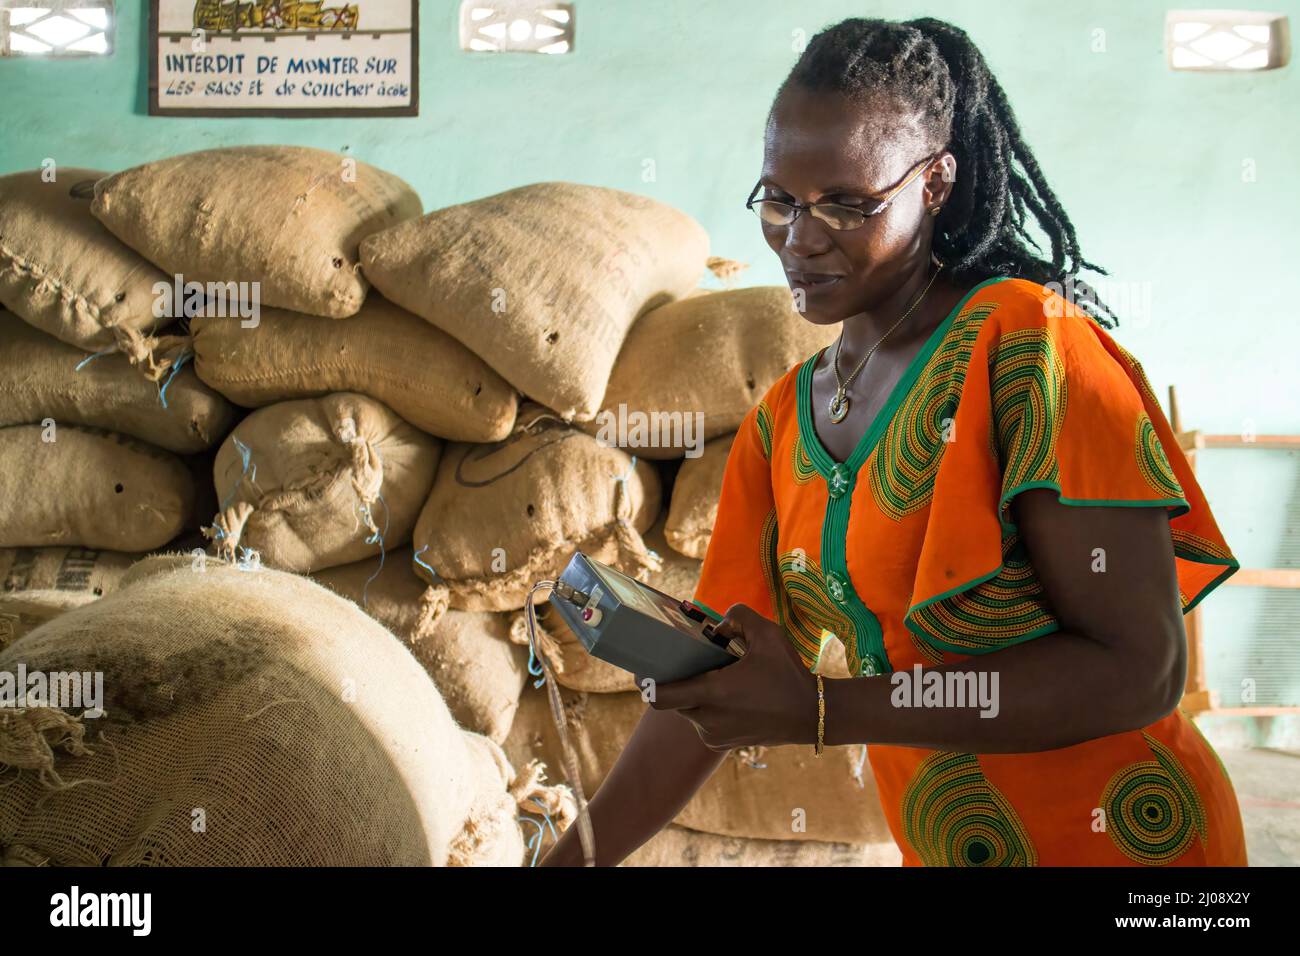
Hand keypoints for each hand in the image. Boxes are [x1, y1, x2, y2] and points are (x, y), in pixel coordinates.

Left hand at [638, 604, 818, 749]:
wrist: (811, 714)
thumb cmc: (787, 673)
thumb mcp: (767, 634)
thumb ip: (738, 616)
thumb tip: (716, 623)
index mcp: (714, 693)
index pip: (660, 696)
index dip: (646, 684)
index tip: (641, 672)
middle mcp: (709, 719)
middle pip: (674, 700)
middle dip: (678, 682)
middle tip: (688, 664)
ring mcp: (714, 735)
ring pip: (688, 712)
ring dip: (694, 696)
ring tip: (717, 679)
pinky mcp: (722, 745)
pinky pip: (702, 723)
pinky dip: (707, 709)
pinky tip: (728, 695)